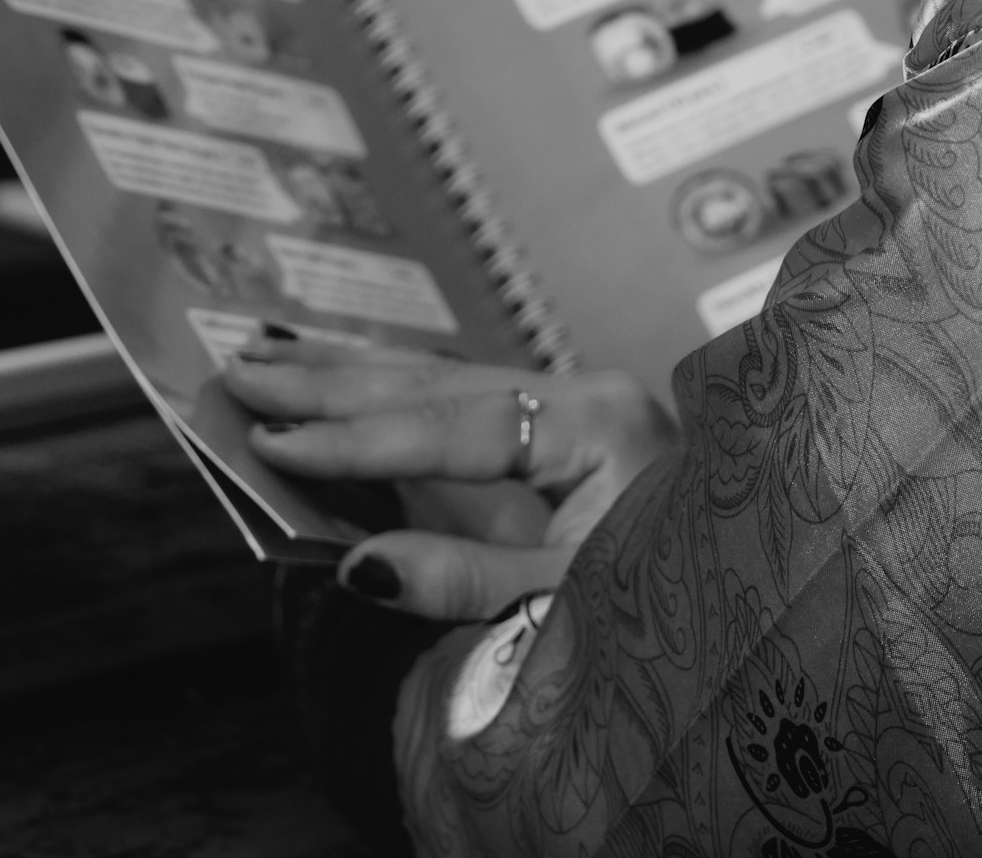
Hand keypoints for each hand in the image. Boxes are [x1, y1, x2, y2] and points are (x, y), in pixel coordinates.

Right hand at [223, 328, 680, 620]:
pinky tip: (334, 381)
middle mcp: (581, 396)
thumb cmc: (670, 618)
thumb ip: (466, 582)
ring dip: (345, 376)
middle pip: (434, 381)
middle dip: (330, 383)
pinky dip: (383, 398)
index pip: (452, 423)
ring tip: (264, 358)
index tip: (274, 441)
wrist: (743, 624)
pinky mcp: (547, 434)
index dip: (357, 439)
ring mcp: (565, 407)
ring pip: (435, 382)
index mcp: (599, 423)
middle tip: (238, 371)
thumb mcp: (567, 610)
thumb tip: (358, 565)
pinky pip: (450, 407)